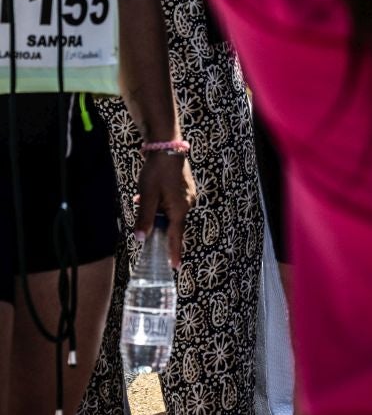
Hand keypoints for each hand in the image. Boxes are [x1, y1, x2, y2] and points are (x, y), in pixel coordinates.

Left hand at [134, 150, 196, 266]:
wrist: (168, 147)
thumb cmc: (157, 172)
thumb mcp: (147, 196)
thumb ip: (144, 219)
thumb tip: (141, 239)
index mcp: (179, 209)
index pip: (175, 236)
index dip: (174, 252)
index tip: (175, 267)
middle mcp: (187, 204)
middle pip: (170, 224)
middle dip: (156, 225)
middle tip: (144, 222)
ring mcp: (187, 196)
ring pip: (169, 212)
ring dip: (156, 211)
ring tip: (142, 200)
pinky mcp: (184, 189)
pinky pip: (171, 203)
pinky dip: (159, 204)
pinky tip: (148, 195)